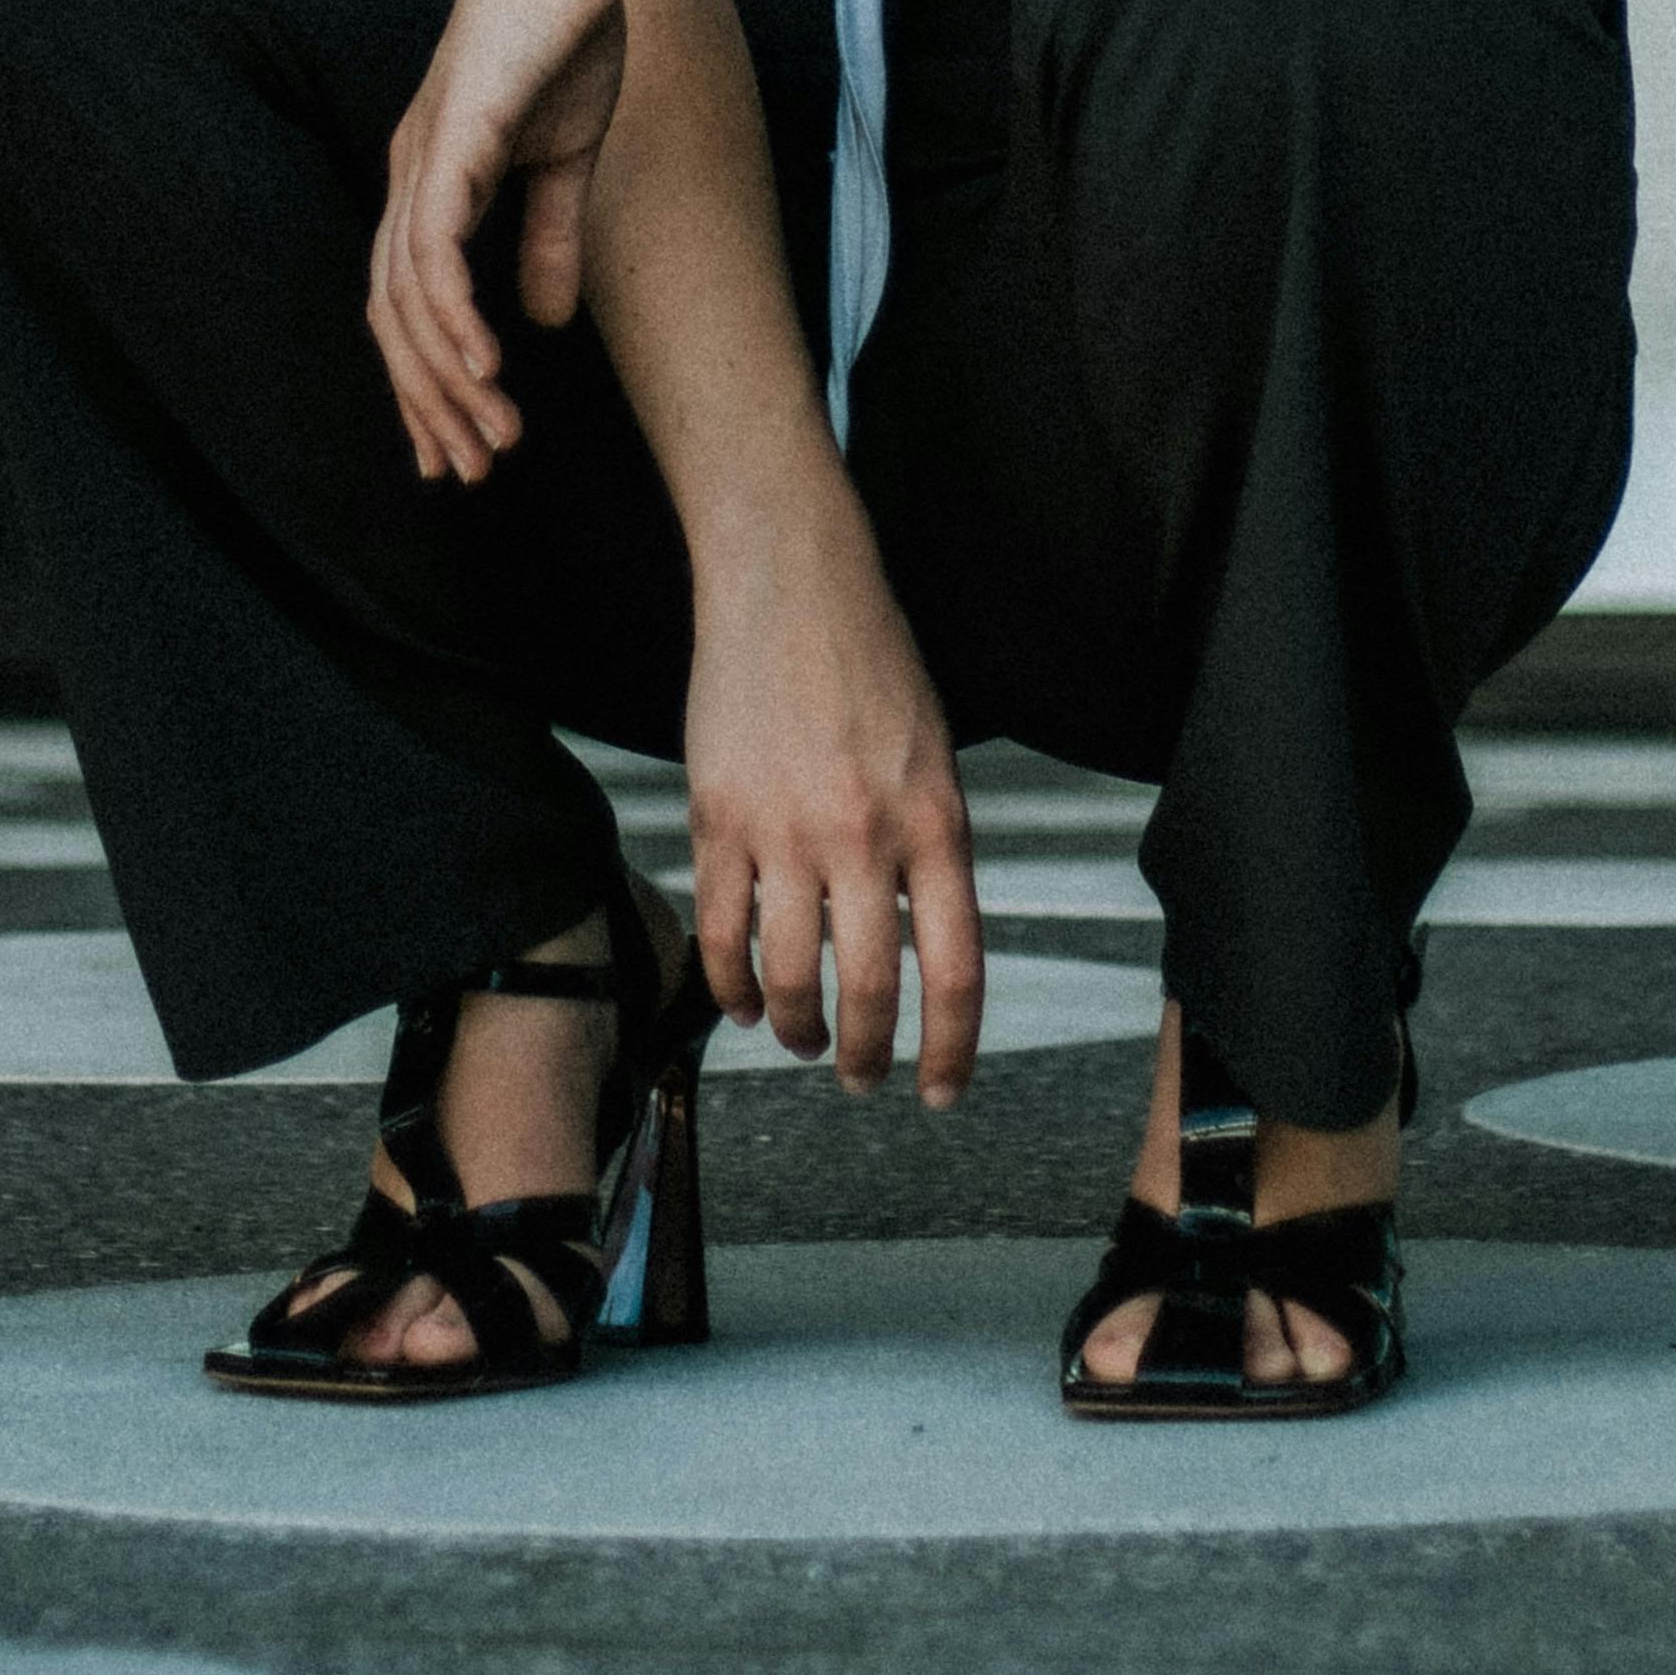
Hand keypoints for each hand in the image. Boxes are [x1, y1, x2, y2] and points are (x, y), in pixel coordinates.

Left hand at [368, 0, 630, 485]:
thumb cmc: (570, 30)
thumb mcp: (566, 154)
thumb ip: (547, 235)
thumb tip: (542, 322)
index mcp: (431, 175)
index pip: (407, 302)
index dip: (427, 381)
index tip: (458, 449)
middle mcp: (408, 172)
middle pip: (392, 317)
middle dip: (428, 405)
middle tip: (469, 474)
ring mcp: (423, 154)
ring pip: (410, 299)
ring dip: (450, 379)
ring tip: (493, 442)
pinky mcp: (453, 138)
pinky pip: (435, 249)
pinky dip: (452, 317)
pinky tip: (483, 370)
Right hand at [686, 493, 981, 1104]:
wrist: (792, 583)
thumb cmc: (873, 665)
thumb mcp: (935, 759)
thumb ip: (930, 854)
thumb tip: (917, 950)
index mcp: (936, 823)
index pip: (957, 972)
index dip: (952, 1050)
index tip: (942, 1090)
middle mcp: (865, 835)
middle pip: (869, 991)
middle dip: (865, 1056)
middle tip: (860, 1077)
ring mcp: (785, 829)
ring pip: (787, 976)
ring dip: (797, 1029)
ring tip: (803, 1040)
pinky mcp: (718, 817)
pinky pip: (721, 932)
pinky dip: (729, 986)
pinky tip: (742, 1003)